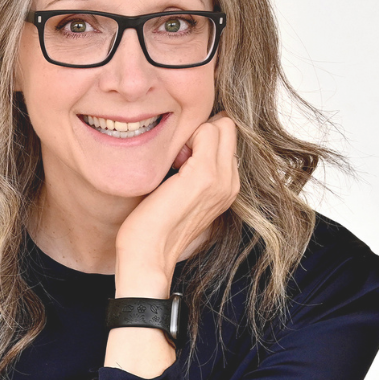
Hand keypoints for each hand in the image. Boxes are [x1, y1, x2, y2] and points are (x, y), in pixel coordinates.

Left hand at [114, 112, 240, 291]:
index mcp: (227, 187)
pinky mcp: (204, 175)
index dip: (202, 139)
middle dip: (201, 132)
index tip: (180, 162)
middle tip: (178, 159)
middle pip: (227, 127)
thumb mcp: (182, 194)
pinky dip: (184, 139)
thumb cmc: (154, 225)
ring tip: (175, 165)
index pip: (226, 138)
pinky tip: (170, 167)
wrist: (148, 254)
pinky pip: (205, 130)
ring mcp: (221, 179)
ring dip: (193, 135)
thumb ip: (193, 170)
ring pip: (219, 125)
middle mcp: (231, 183)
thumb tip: (187, 143)